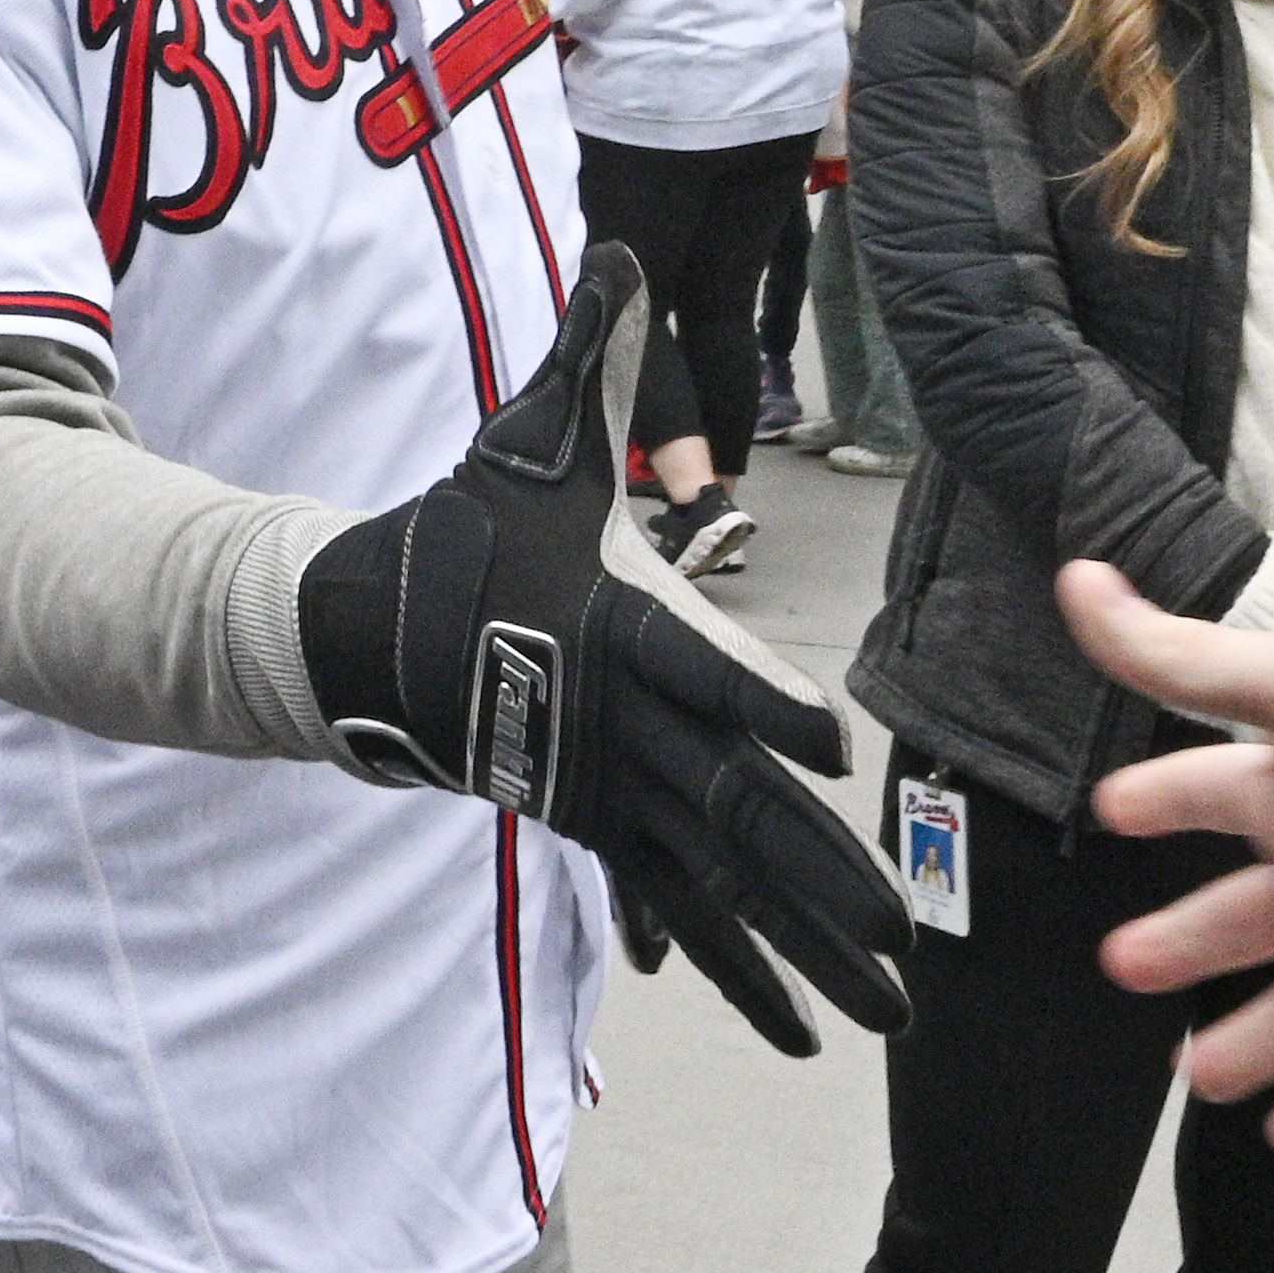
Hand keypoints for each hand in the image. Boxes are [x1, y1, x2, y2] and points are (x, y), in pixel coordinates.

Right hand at [302, 243, 911, 1052]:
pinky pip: (678, 912)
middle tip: (906, 946)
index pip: (702, 670)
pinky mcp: (600, 823)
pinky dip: (729, 967)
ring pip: (725, 888)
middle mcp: (624, 730)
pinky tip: (790, 1026)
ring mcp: (613, 790)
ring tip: (880, 1022)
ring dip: (803, 958)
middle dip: (825, 890)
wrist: (367, 632)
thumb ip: (592, 355)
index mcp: (618, 634)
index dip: (763, 705)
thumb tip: (619, 245)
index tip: (833, 746)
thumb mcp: (529, 435)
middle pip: (740, 818)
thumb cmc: (469, 527)